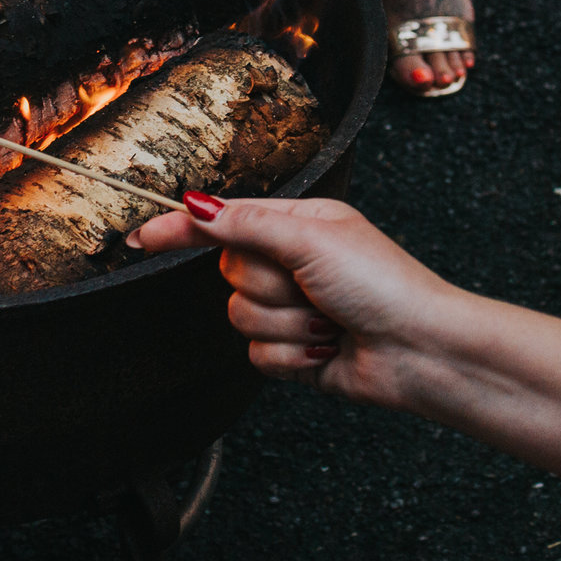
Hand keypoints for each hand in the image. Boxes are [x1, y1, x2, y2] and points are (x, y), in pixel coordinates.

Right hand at [126, 195, 466, 406]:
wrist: (418, 350)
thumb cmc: (383, 283)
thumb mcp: (312, 238)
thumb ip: (246, 223)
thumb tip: (197, 206)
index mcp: (298, 225)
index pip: (225, 221)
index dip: (183, 228)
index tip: (142, 236)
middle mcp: (291, 264)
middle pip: (231, 273)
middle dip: (270, 285)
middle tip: (313, 285)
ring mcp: (291, 309)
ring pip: (240, 317)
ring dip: (286, 323)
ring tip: (329, 320)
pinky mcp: (292, 351)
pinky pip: (257, 355)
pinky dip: (291, 354)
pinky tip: (326, 348)